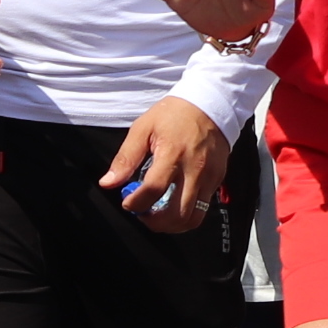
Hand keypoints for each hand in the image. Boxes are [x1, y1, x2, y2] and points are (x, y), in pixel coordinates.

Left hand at [102, 97, 235, 234]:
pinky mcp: (218, 179)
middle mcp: (194, 170)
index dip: (136, 204)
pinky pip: (204, 207)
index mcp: (172, 154)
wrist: (211, 103)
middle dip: (155, 222)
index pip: (153, 191)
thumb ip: (125, 158)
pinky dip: (186, 213)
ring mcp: (209, 177)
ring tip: (159, 214)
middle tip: (144, 214)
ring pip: (194, 218)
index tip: (128, 202)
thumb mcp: (143, 128)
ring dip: (173, 224)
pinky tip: (174, 203)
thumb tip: (109, 182)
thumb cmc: (175, 114)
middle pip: (177, 214)